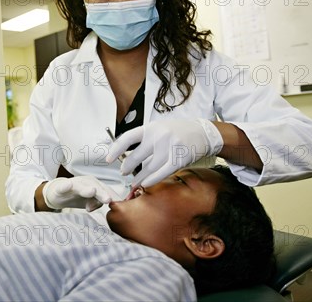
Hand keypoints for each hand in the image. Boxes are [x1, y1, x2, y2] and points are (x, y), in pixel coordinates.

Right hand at [42, 175, 118, 211]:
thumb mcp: (90, 201)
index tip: (117, 205)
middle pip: (95, 187)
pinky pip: (63, 186)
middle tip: (108, 200)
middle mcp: (85, 182)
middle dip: (102, 193)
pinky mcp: (60, 187)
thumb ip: (99, 203)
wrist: (57, 194)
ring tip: (92, 191)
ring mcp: (73, 184)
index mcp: (94, 184)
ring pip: (81, 186)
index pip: (105, 191)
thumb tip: (105, 206)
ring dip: (86, 189)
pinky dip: (66, 186)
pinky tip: (68, 185)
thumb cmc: (77, 197)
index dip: (111, 197)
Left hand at [106, 119, 223, 186]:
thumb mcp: (159, 129)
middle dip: (127, 167)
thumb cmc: (178, 132)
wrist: (203, 132)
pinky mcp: (179, 158)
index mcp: (151, 127)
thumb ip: (145, 140)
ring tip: (134, 182)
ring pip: (148, 168)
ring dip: (139, 178)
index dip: (116, 149)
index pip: (127, 138)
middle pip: (136, 156)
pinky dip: (151, 180)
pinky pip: (161, 173)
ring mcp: (169, 147)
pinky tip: (146, 183)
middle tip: (123, 173)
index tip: (108, 159)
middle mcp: (159, 136)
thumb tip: (126, 156)